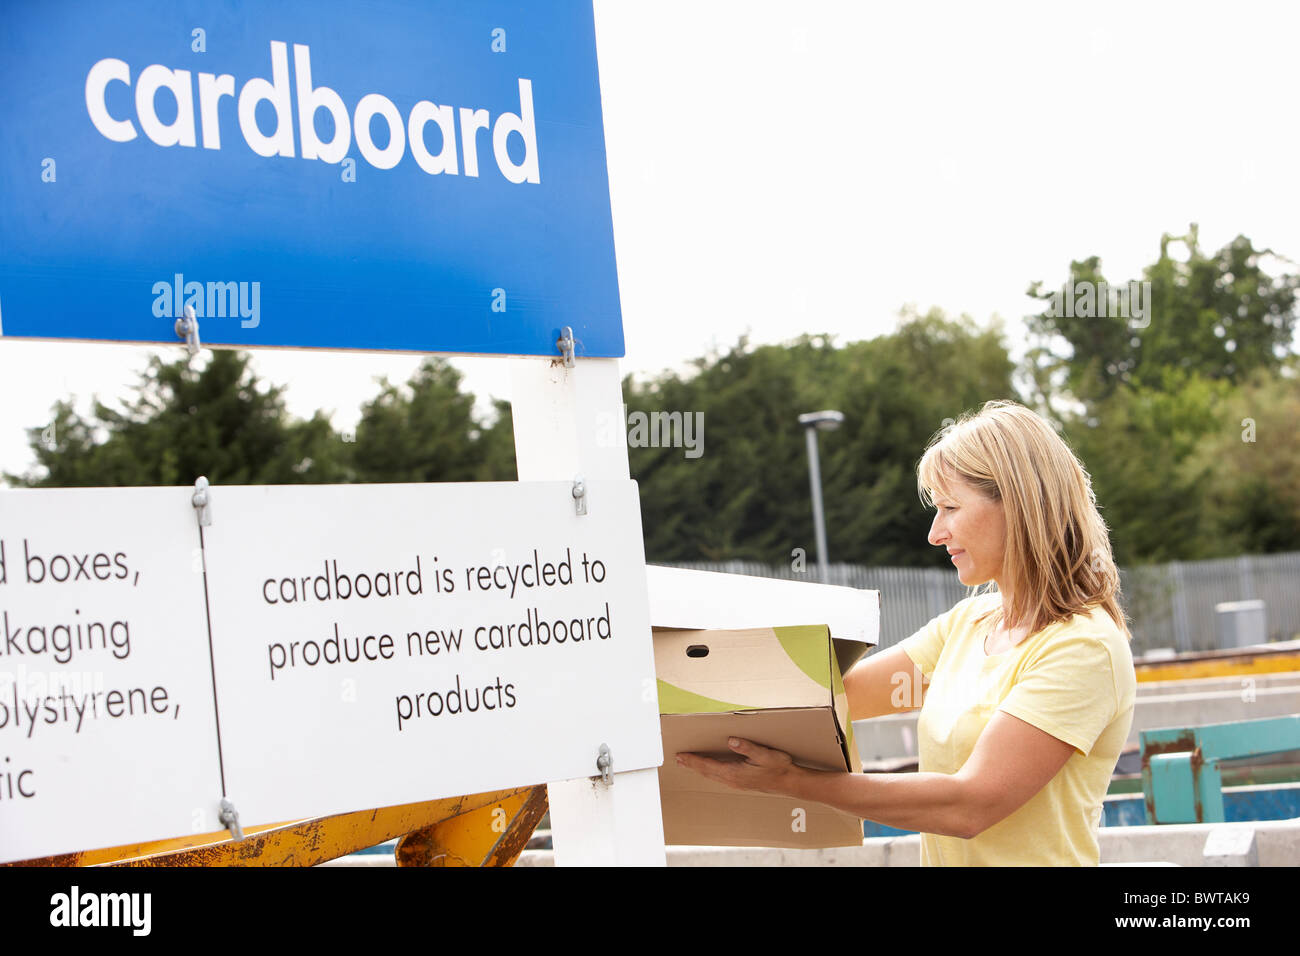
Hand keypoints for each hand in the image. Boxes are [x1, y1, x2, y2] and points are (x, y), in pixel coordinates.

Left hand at [675, 737, 800, 794]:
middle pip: (706, 772)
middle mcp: (732, 780)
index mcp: (734, 772)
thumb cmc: (778, 767)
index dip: (693, 760)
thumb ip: (747, 747)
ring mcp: (736, 783)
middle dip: (692, 765)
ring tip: (689, 763)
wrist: (790, 782)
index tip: (680, 756)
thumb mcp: (764, 754)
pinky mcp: (741, 783)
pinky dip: (709, 771)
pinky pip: (719, 777)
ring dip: (699, 769)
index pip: (708, 765)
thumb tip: (731, 740)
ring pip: (712, 775)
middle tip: (678, 760)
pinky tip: (710, 769)